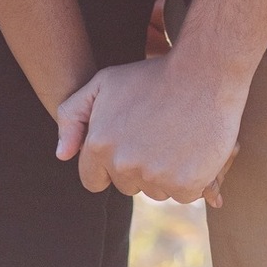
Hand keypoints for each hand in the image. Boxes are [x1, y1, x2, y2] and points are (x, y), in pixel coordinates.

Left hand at [56, 56, 243, 205]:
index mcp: (101, 144)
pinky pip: (182, 194)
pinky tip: (192, 147)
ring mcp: (155, 177)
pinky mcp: (186, 185)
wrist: (204, 72)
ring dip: (163, 173)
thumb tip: (62, 155)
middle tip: (155, 134)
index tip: (126, 146)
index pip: (92, 179)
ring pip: (155, 191)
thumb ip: (72, 115)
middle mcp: (125, 165)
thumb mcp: (104, 82)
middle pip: (126, 186)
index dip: (106, 165)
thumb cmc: (153, 75)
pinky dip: (189, 177)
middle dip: (136, 167)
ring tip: (174, 137)